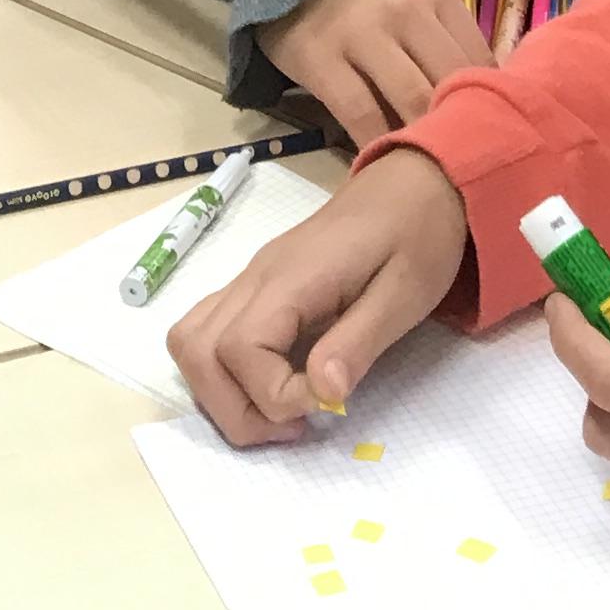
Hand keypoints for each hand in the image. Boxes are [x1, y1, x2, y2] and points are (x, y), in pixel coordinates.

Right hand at [170, 150, 469, 444]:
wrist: (417, 181)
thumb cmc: (418, 234)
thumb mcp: (406, 293)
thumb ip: (358, 342)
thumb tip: (323, 395)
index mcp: (292, 276)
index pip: (240, 348)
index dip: (273, 394)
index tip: (327, 403)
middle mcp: (257, 275)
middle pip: (197, 351)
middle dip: (235, 409)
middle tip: (293, 429)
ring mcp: (252, 277)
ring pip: (190, 341)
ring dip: (220, 394)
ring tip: (278, 413)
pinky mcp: (258, 283)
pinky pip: (210, 329)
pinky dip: (224, 371)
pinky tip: (273, 383)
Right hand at [261, 0, 490, 150]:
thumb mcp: (414, 0)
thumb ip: (447, 41)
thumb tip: (487, 103)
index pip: (478, 60)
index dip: (488, 104)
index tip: (488, 136)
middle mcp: (404, 8)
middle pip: (448, 83)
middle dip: (458, 127)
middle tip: (462, 162)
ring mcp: (361, 31)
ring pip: (410, 100)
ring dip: (422, 140)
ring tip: (428, 168)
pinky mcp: (321, 57)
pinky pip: (361, 113)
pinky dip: (376, 142)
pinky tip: (382, 160)